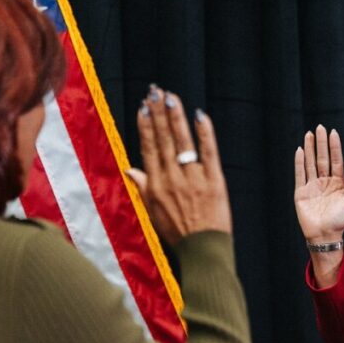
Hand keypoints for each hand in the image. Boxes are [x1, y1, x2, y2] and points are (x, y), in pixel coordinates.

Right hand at [126, 86, 230, 245]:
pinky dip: (205, 133)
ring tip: (171, 97)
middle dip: (159, 113)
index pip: (148, 149)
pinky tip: (200, 116)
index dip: (146, 126)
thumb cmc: (177, 233)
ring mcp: (193, 179)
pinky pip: (208, 152)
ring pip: (182, 142)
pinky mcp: (214, 181)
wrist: (202, 250)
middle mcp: (172, 179)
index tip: (143, 107)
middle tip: (155, 91)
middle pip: (163, 140)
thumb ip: (142, 187)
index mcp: (156, 185)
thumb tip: (129, 168)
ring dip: (176, 118)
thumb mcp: (153, 212)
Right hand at [293, 125, 343, 242]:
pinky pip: (299, 174)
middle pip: (322, 158)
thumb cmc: (341, 220)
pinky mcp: (301, 192)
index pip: (336, 160)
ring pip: (311, 163)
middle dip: (321, 143)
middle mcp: (325, 182)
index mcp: (338, 183)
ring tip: (309, 134)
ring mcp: (312, 186)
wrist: (325, 235)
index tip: (333, 133)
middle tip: (319, 127)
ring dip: (310, 148)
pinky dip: (299, 162)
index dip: (335, 147)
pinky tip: (300, 150)